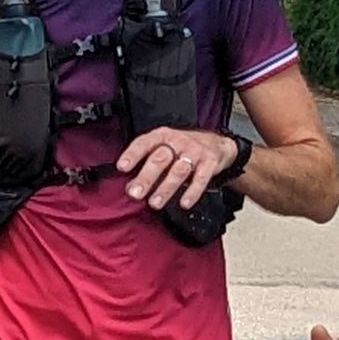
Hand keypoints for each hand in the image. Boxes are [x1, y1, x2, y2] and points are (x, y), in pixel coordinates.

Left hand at [116, 123, 243, 214]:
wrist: (217, 143)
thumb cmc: (183, 148)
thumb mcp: (164, 147)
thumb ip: (147, 163)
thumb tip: (129, 186)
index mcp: (162, 136)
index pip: (144, 143)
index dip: (132, 155)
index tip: (122, 167)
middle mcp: (177, 142)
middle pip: (160, 159)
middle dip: (146, 177)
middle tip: (135, 193)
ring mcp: (194, 152)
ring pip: (178, 171)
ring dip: (165, 188)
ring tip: (154, 203)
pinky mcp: (209, 163)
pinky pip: (201, 179)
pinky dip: (192, 192)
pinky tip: (184, 203)